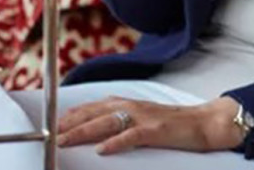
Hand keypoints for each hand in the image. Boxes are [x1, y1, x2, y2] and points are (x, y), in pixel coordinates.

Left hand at [56, 96, 244, 154]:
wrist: (205, 122)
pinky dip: (116, 142)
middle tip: (48, 135)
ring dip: (83, 131)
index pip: (92, 107)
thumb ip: (121, 120)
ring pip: (106, 122)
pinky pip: (132, 135)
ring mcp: (143, 117)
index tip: (50, 125)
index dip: (70, 115)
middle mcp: (132, 106)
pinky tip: (102, 150)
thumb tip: (97, 133)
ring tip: (64, 141)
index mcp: (127, 103)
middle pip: (93, 113)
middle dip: (69, 124)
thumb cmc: (173, 124)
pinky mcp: (156, 130)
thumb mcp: (142, 118)